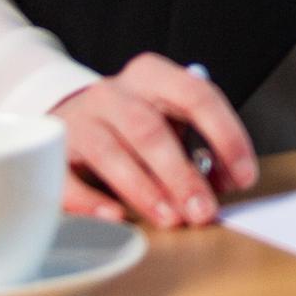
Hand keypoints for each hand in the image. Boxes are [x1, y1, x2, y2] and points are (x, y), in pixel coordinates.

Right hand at [52, 54, 257, 228]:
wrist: (70, 114)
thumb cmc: (133, 124)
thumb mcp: (168, 120)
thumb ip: (195, 146)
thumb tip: (219, 185)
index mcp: (153, 76)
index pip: (196, 95)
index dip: (225, 136)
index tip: (244, 177)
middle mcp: (114, 92)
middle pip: (149, 128)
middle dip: (180, 174)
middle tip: (203, 211)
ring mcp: (79, 119)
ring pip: (108, 151)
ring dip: (143, 189)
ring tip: (170, 219)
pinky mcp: (52, 151)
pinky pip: (64, 176)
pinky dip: (90, 200)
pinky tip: (115, 217)